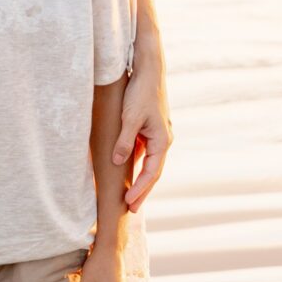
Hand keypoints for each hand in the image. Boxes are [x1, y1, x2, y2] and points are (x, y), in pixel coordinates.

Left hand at [113, 50, 172, 211]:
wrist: (148, 71)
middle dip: (143, 191)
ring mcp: (158, 135)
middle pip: (153, 172)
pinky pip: (144, 152)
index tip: (129, 203)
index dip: (140, 189)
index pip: (152, 173)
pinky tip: (127, 172)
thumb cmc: (140, 92)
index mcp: (162, 140)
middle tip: (131, 210)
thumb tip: (118, 163)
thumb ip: (124, 141)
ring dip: (140, 179)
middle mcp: (163, 140)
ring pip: (149, 163)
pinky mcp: (150, 129)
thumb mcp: (129, 118)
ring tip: (129, 196)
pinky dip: (137, 164)